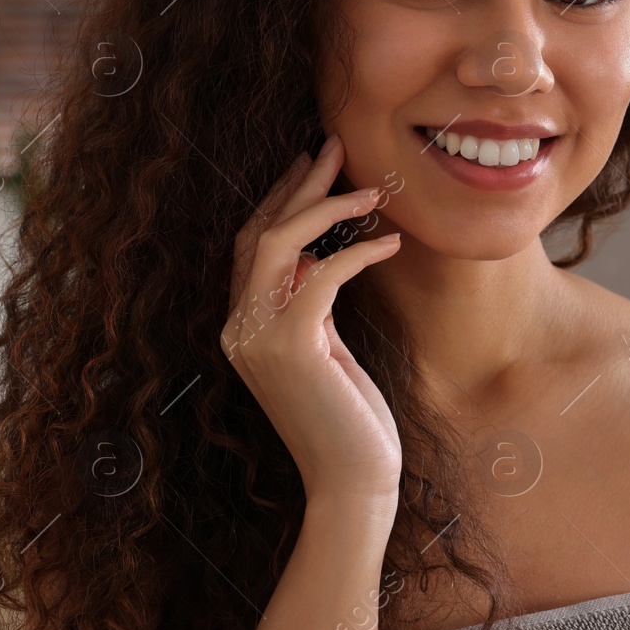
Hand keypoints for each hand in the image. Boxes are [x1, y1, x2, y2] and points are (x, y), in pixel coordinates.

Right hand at [222, 134, 403, 504]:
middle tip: (333, 145)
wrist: (352, 485)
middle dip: (297, 184)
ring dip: (324, 206)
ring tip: (368, 187)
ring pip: (277, 243)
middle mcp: (239, 328)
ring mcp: (258, 337)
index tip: (308, 164)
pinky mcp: (292, 346)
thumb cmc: (348, 423)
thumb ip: (310, 310)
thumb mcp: (325, 353)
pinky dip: (357, 253)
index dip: (278, 199)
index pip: (250, 245)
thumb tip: (317, 262)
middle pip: (257, 232)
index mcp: (242, 328)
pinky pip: (321, 274)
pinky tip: (390, 244)